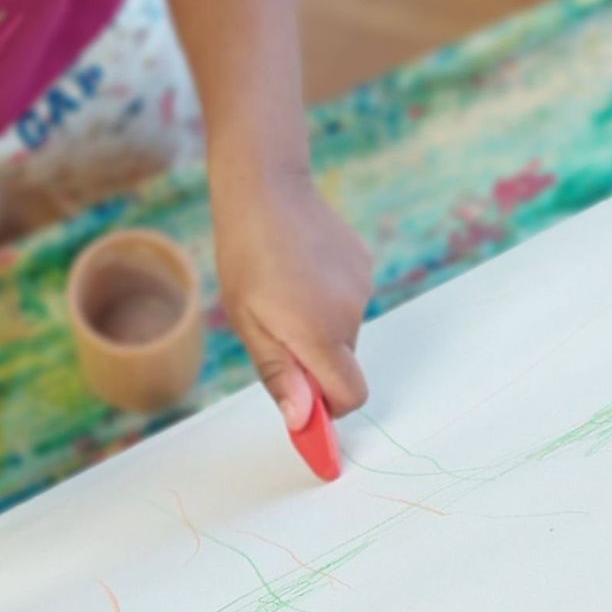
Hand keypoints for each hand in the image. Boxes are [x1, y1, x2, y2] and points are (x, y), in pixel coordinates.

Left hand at [213, 172, 373, 430]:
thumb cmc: (246, 255)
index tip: (303, 399)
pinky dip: (328, 295)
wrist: (266, 188)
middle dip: (315, 359)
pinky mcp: (365, 264)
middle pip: (343, 363)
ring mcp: (362, 286)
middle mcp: (350, 313)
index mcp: (320, 333)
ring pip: (344, 329)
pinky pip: (348, 298)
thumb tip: (303, 422)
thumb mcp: (248, 322)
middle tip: (274, 324)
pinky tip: (300, 265)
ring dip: (319, 323)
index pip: (350, 396)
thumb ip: (280, 375)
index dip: (328, 407)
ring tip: (283, 286)